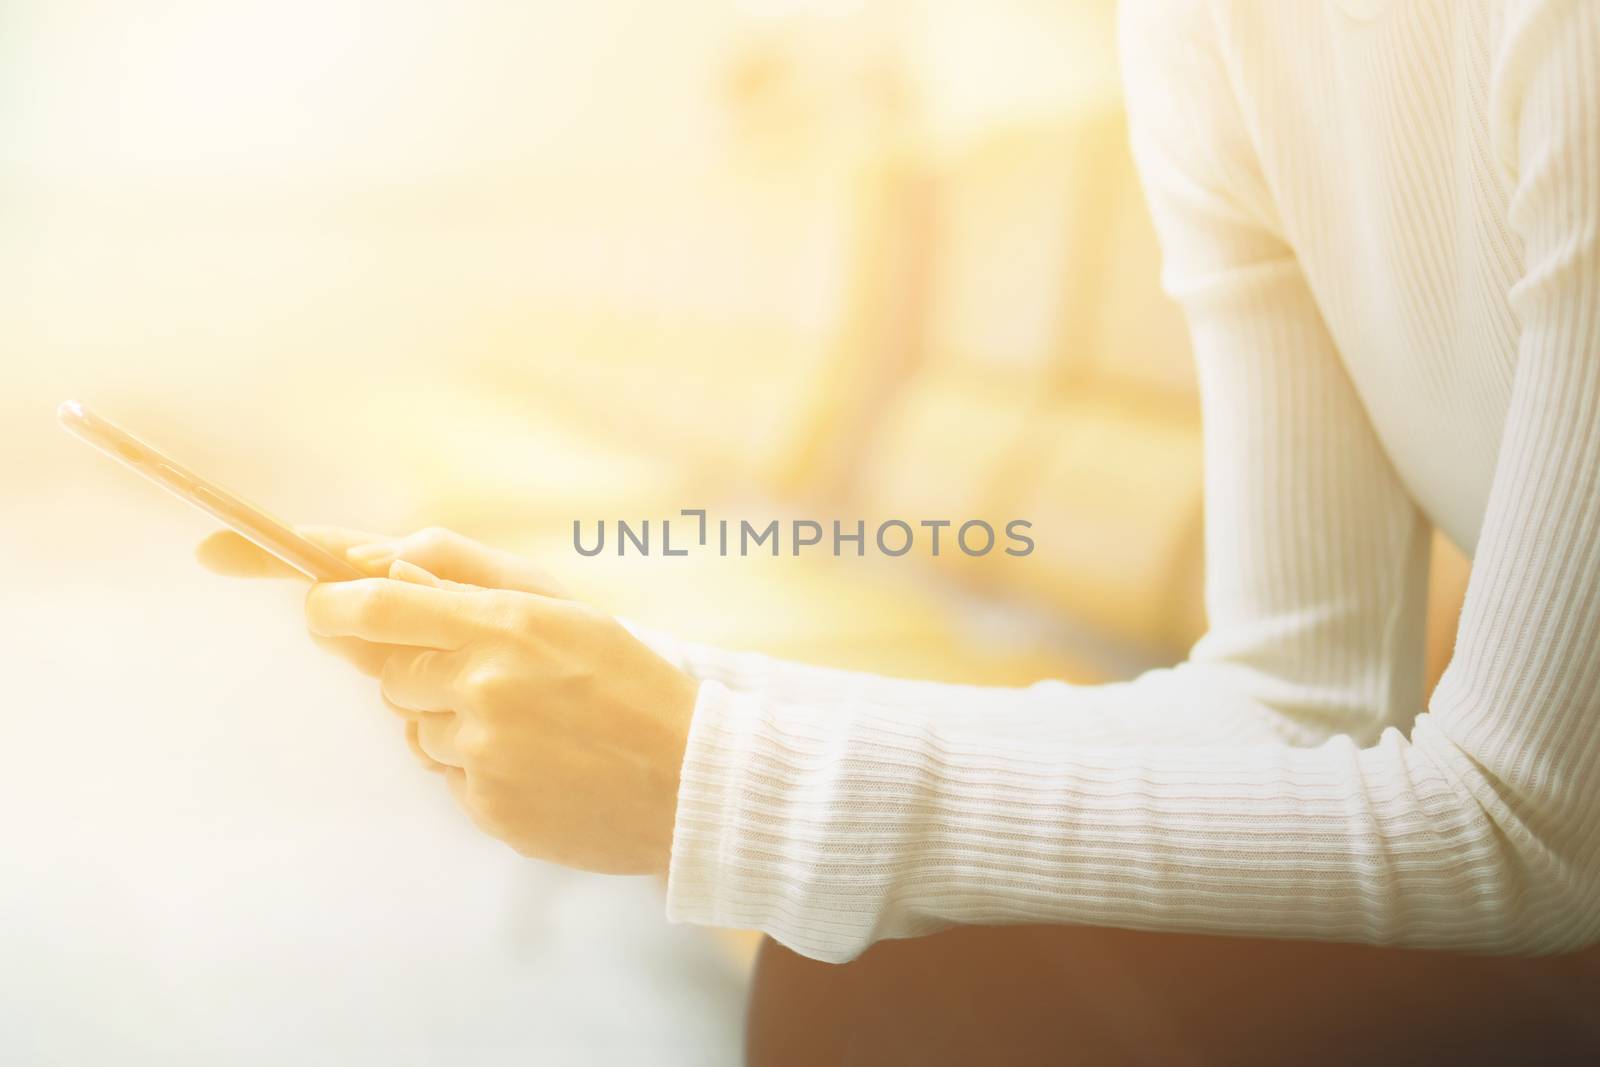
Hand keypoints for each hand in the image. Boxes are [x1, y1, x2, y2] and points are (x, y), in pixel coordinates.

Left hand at [200, 526, 698, 873]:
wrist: (689, 779)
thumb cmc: (628, 680)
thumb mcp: (561, 604)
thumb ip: (468, 573)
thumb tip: (386, 562)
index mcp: (504, 626)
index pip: (379, 607)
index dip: (332, 605)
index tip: (319, 604)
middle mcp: (484, 689)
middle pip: (390, 674)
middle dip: (419, 670)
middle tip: (488, 675)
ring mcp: (482, 755)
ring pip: (417, 728)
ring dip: (450, 722)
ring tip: (527, 724)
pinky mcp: (486, 809)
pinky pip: (447, 776)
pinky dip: (476, 768)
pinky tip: (534, 762)